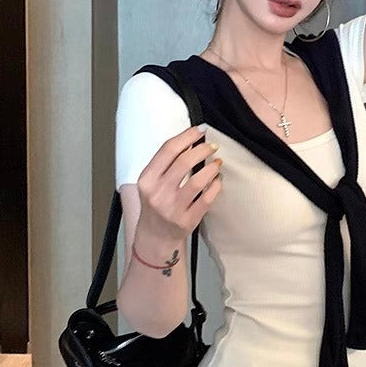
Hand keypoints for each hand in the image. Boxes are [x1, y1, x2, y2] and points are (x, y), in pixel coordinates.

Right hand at [136, 125, 222, 240]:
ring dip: (211, 167)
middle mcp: (158, 193)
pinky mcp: (187, 220)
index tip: (199, 130)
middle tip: (212, 146)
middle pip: (184, 162)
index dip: (187, 136)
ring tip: (216, 162)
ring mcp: (173, 208)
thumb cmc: (155, 204)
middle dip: (203, 150)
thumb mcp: (151, 182)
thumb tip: (190, 141)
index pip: (168, 150)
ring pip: (198, 180)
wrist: (155, 235)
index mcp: (147, 180)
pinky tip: (217, 179)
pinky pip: (207, 198)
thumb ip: (166, 163)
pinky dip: (215, 186)